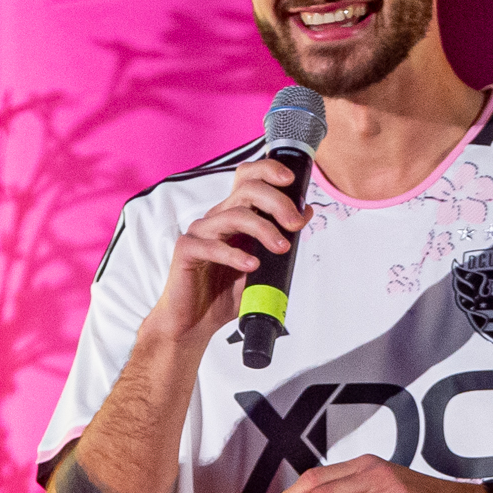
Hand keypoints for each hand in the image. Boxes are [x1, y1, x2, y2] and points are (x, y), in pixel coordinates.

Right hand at [144, 156, 309, 347]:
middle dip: (277, 202)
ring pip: (235, 215)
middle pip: (247, 190)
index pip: (248, 178)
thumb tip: (306, 212)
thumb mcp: (263, 265)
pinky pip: (212, 246)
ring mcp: (200, 232)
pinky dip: (235, 255)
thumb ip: (280, 238)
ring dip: (263, 229)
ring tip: (281, 248)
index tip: (292, 180)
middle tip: (295, 224)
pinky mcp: (186, 250)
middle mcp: (217, 218)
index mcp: (233, 215)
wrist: (195, 322)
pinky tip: (252, 265)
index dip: (269, 170)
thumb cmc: (225, 293)